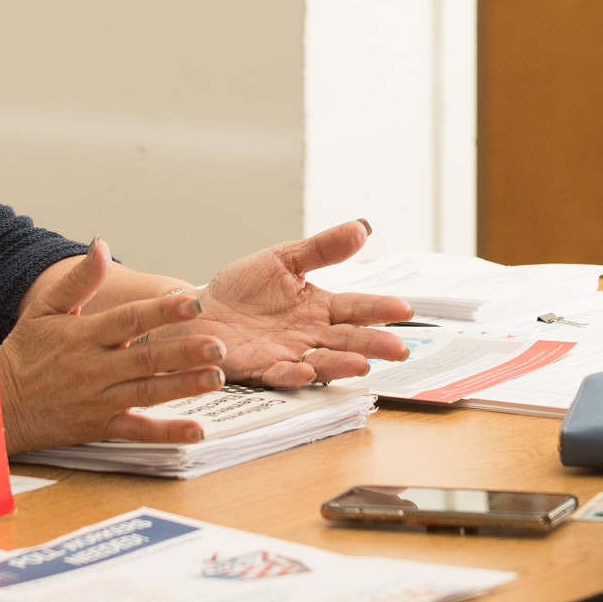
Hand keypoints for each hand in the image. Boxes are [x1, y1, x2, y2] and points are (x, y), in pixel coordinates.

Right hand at [0, 239, 227, 452]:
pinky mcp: (100, 427)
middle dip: (184, 351)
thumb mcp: (46, 309)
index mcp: (84, 336)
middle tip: (219, 345)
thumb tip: (102, 244)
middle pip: (146, 358)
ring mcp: (99, 399)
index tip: (193, 302)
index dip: (162, 311)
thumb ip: (79, 279)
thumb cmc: (26, 353)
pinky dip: (167, 433)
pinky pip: (137, 431)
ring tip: (216, 378)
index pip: (129, 319)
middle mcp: (94, 368)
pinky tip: (196, 431)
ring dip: (184, 386)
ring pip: (147, 393)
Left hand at [157, 220, 411, 387]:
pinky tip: (307, 369)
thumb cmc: (242, 289)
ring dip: (342, 364)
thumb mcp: (284, 259)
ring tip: (362, 364)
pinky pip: (280, 373)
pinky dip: (294, 373)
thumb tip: (361, 228)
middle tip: (399, 349)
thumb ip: (322, 249)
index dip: (379, 309)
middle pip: (349, 339)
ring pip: (323, 361)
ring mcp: (288, 353)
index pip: (356, 307)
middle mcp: (310, 334)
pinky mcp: (261, 368)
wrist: (200, 311)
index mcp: (319, 307)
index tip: (403, 308)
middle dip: (374, 344)